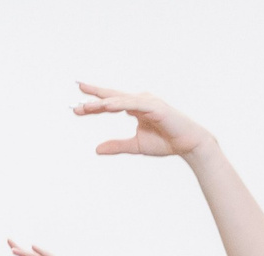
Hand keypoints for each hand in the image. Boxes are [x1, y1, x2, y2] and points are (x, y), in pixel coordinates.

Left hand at [74, 83, 212, 159]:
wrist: (187, 144)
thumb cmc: (165, 142)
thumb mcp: (135, 145)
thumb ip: (117, 145)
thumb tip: (96, 149)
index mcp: (135, 108)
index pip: (111, 102)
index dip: (94, 103)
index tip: (77, 106)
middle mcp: (140, 101)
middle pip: (112, 98)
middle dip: (93, 99)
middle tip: (75, 103)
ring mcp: (148, 102)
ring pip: (120, 100)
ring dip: (102, 103)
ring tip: (85, 107)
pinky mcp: (155, 107)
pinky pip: (133, 104)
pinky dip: (120, 104)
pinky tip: (107, 105)